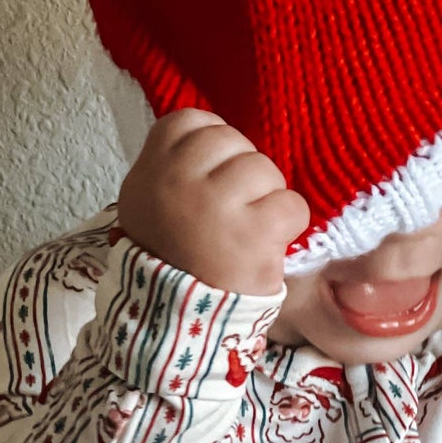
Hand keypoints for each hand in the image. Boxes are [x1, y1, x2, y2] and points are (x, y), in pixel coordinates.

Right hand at [116, 108, 310, 295]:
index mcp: (150, 170)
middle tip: (235, 212)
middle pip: (233, 141)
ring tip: (249, 231)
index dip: (214, 147)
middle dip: (244, 173)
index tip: (214, 180)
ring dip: (267, 199)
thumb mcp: (151, 204)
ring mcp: (215, 204)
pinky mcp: (253, 231)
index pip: (192, 121)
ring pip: (265, 169)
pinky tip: (267, 245)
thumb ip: (174, 167)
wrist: (176, 321)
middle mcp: (177, 180)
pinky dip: (289, 225)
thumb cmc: (173, 258)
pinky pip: (292, 205)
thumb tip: (218, 137)